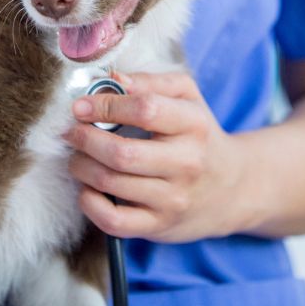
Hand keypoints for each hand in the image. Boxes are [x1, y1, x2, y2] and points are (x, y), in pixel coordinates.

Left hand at [63, 71, 249, 242]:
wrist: (233, 188)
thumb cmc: (198, 134)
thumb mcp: (186, 96)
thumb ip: (149, 82)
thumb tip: (111, 78)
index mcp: (193, 124)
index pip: (144, 109)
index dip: (104, 104)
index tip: (80, 106)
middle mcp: (186, 163)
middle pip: (122, 152)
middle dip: (85, 138)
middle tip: (71, 131)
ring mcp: (173, 199)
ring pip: (111, 184)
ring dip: (81, 166)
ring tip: (77, 155)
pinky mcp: (160, 227)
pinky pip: (114, 221)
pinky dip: (90, 203)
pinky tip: (87, 188)